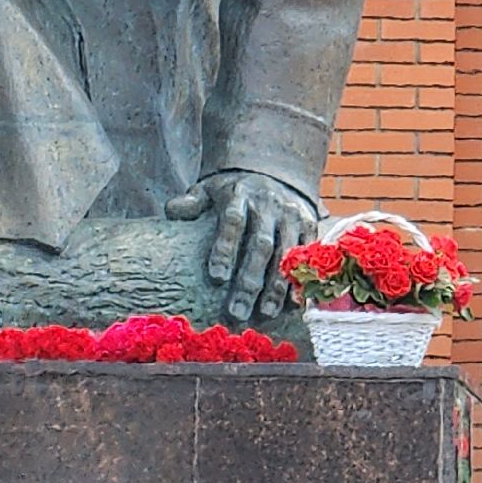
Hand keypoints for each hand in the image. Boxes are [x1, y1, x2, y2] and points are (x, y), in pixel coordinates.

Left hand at [165, 172, 317, 321]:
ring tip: (265, 312)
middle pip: (260, 245)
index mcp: (239, 195)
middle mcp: (268, 205)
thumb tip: (173, 210)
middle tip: (237, 311)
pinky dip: (300, 279)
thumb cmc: (231, 191)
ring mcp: (291, 215)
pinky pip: (306, 255)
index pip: (232, 222)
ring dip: (277, 285)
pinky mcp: (308, 224)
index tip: (217, 278)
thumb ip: (191, 201)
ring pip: (285, 254)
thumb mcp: (208, 188)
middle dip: (250, 280)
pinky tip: (292, 304)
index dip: (225, 249)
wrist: (274, 169)